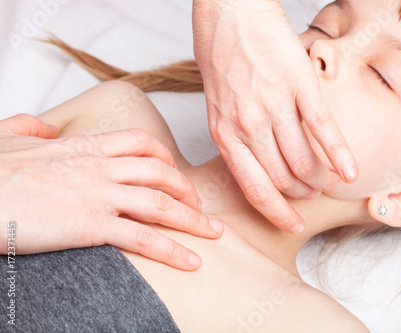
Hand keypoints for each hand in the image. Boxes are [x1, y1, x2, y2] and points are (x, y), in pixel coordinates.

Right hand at [0, 114, 222, 269]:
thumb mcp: (8, 137)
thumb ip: (31, 127)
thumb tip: (44, 126)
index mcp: (84, 147)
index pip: (139, 143)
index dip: (164, 157)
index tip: (173, 172)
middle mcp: (99, 167)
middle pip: (160, 173)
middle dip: (186, 189)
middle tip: (200, 205)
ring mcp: (99, 195)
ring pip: (160, 204)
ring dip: (192, 219)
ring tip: (212, 232)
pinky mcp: (92, 225)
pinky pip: (143, 238)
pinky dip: (172, 250)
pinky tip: (190, 261)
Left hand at [192, 0, 357, 232]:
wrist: (229, 12)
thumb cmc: (220, 57)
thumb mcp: (215, 105)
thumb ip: (234, 137)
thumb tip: (255, 166)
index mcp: (225, 133)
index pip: (253, 188)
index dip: (275, 212)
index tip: (290, 225)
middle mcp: (248, 125)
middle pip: (283, 179)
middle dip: (300, 194)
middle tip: (310, 193)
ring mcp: (275, 106)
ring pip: (304, 162)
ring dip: (319, 179)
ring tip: (326, 181)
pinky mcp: (299, 86)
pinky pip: (323, 130)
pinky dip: (340, 156)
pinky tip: (351, 172)